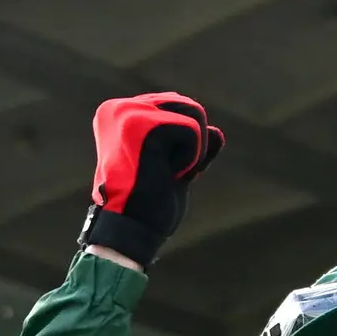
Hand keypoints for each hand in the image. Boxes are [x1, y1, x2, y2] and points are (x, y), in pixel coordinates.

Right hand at [77, 92, 223, 268]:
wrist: (131, 230)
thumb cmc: (149, 205)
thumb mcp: (173, 170)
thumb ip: (191, 148)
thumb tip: (217, 133)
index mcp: (120, 114)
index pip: (176, 107)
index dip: (185, 144)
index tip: (162, 169)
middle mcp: (120, 108)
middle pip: (188, 105)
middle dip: (193, 144)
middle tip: (168, 172)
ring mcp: (128, 113)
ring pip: (193, 113)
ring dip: (192, 151)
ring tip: (166, 171)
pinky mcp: (141, 124)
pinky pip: (191, 130)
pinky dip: (190, 156)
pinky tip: (167, 172)